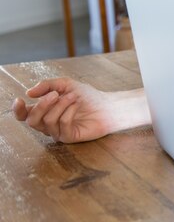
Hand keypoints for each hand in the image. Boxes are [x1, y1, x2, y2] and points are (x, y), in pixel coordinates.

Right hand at [12, 78, 148, 143]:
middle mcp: (49, 124)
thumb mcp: (65, 84)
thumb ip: (47, 85)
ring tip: (73, 97)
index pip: (24, 115)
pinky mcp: (70, 137)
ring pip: (48, 121)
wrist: (108, 105)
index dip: (18, 110)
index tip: (20, 99)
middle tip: (55, 94)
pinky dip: (69, 111)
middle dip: (42, 105)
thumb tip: (29, 93)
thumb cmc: (87, 96)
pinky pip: (62, 124)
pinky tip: (77, 105)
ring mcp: (59, 132)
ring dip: (60, 106)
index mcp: (44, 111)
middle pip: (32, 120)